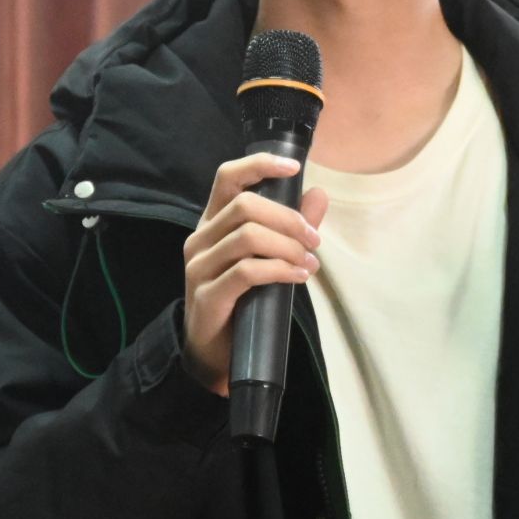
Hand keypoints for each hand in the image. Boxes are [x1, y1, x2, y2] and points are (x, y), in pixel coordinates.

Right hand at [181, 153, 328, 393]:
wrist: (214, 353)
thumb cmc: (242, 299)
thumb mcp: (267, 258)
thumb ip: (290, 226)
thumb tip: (318, 194)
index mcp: (212, 222)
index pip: (227, 177)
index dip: (260, 165)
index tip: (295, 167)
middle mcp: (200, 239)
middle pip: (245, 206)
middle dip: (288, 219)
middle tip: (314, 240)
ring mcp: (199, 267)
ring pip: (247, 237)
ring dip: (288, 247)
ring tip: (310, 264)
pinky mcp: (207, 295)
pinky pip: (247, 272)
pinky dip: (279, 270)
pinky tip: (298, 277)